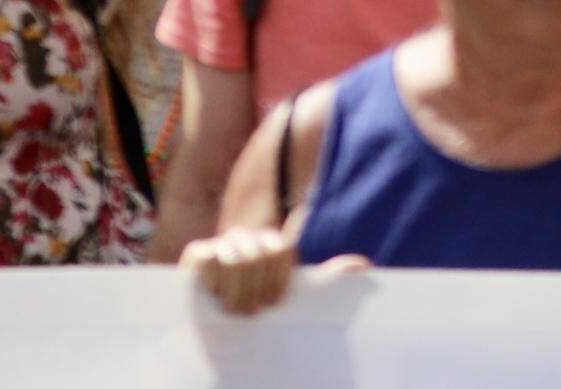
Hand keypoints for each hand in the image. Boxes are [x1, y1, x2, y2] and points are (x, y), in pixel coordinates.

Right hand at [180, 229, 343, 317]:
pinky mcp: (196, 253)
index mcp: (270, 244)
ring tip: (234, 310)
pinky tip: (214, 295)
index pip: (279, 250)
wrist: (212, 322)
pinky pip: (211, 260)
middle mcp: (246, 236)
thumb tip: (364, 264)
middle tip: (251, 312)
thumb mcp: (290, 295)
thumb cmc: (257, 308)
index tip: (273, 304)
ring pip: (236, 260)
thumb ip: (325, 279)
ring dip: (236, 293)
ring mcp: (221, 242)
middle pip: (258, 255)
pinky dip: (216, 283)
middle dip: (256, 290)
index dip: (277, 281)